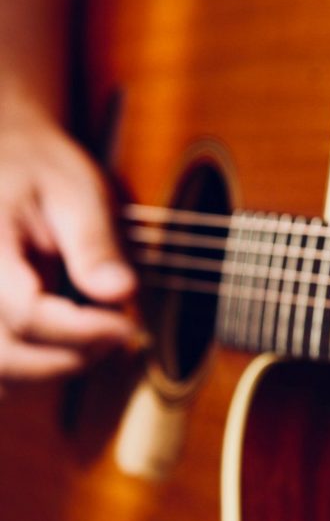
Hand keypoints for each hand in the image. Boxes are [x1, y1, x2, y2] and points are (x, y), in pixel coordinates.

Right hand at [0, 106, 136, 395]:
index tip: (128, 325)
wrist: (4, 154)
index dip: (82, 332)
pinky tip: (69, 342)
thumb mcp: (77, 191)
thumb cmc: (41, 169)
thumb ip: (95, 243)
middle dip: (71, 357)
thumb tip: (121, 292)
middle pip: (6, 356)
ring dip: (53, 366)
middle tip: (119, 333)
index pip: (24, 313)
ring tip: (97, 334)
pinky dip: (32, 364)